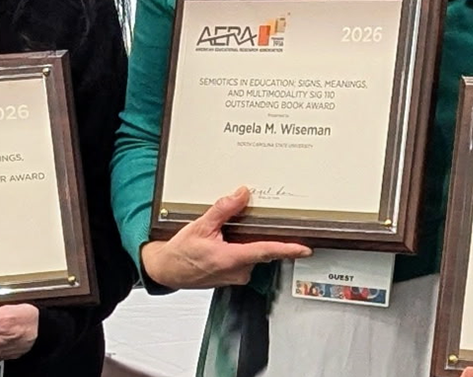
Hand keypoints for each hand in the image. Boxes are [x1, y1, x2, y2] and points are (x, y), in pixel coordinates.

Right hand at [140, 186, 311, 287]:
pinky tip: (224, 242)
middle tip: (243, 224)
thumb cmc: (180, 254)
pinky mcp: (233, 277)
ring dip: (246, 241)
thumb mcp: (200, 226)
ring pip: (253, 253)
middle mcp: (236, 271)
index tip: (304, 249)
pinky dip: (240, 248)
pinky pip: (245, 259)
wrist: (167, 270)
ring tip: (224, 234)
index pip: (266, 251)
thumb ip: (223, 209)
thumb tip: (241, 195)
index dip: (288, 249)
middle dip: (258, 234)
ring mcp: (235, 276)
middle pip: (261, 249)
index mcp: (230, 259)